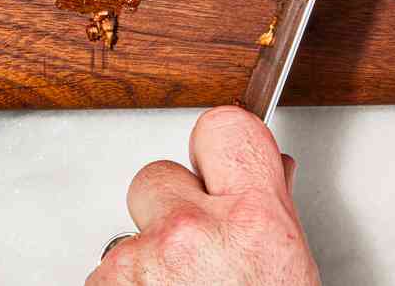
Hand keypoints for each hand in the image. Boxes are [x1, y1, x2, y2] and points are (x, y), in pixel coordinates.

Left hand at [87, 106, 319, 285]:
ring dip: (147, 254)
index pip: (224, 125)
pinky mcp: (106, 284)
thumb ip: (271, 212)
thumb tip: (270, 171)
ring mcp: (144, 258)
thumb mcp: (287, 267)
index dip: (218, 145)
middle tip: (194, 250)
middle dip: (171, 204)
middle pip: (159, 173)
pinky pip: (107, 270)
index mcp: (254, 220)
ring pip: (131, 227)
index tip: (215, 160)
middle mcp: (194, 231)